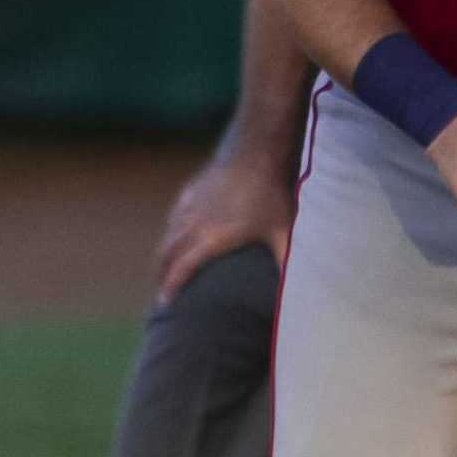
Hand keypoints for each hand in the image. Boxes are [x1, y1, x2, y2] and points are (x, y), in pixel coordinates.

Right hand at [153, 151, 296, 303]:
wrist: (254, 154)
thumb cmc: (270, 196)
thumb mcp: (282, 232)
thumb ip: (285, 262)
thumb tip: (296, 289)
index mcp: (212, 239)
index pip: (183, 269)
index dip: (172, 287)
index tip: (166, 302)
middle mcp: (194, 225)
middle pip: (167, 254)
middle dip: (161, 274)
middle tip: (161, 290)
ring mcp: (190, 207)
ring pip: (168, 235)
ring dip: (164, 254)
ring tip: (165, 267)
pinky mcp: (190, 192)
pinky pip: (174, 217)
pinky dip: (171, 231)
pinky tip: (175, 233)